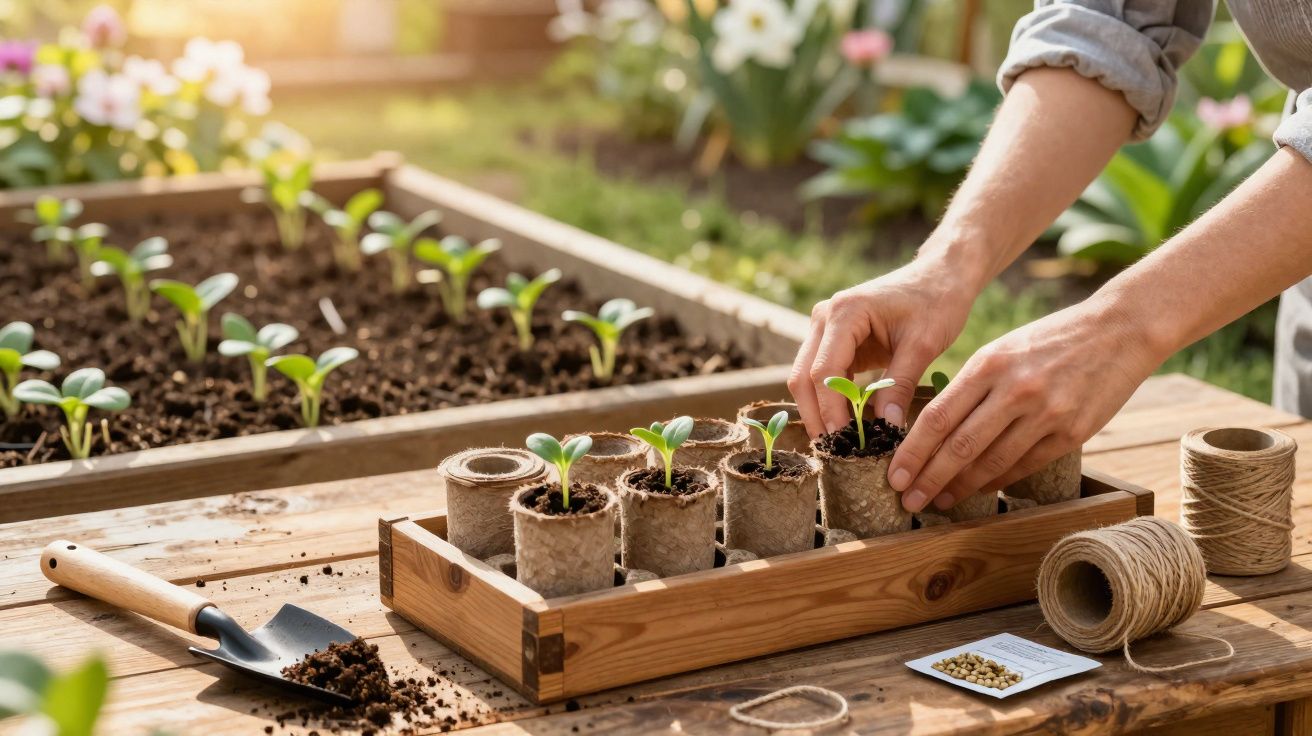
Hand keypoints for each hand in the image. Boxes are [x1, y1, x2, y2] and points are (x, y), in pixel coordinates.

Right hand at [788, 259, 975, 436]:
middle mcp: (824, 317)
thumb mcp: (923, 344)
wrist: (940, 276)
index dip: (831, 411)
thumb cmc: (936, 302)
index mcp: (844, 312)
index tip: (846, 443)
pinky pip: (822, 375)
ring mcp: (824, 327)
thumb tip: (886, 429)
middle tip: (835, 452)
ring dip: (819, 411)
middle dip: (816, 417)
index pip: (823, 372)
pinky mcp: (833, 339)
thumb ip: (900, 385)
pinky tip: (846, 425)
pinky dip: (830, 401)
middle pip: (803, 377)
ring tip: (839, 444)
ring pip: (806, 378)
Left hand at [888, 299, 1159, 511]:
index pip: (937, 417)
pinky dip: (998, 481)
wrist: (1119, 330)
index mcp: (988, 364)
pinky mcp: (1072, 432)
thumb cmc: (1050, 340)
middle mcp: (1014, 389)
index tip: (894, 475)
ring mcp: (1045, 413)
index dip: (912, 452)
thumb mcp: (1003, 349)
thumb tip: (934, 428)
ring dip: (961, 487)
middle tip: (907, 500)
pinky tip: (979, 490)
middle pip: (959, 446)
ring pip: (991, 462)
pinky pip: (1025, 465)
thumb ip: (971, 384)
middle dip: (928, 478)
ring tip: (939, 501)